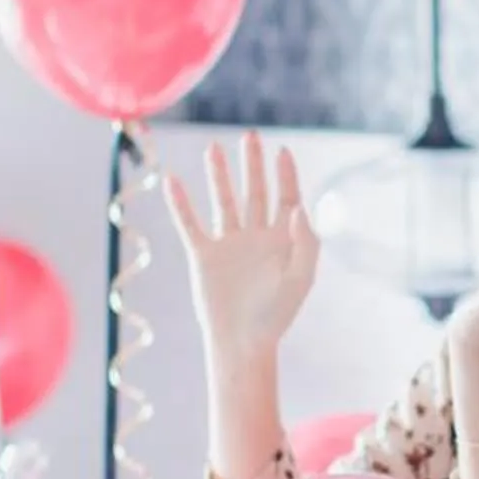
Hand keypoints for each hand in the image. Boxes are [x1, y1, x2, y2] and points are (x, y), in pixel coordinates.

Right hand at [169, 133, 318, 358]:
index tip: (282, 150)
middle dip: (253, 165)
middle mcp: (255, 237)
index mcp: (281, 241)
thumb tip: (299, 207)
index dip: (285, 174)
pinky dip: (181, 204)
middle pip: (254, 192)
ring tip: (214, 148)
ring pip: (223, 201)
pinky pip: (190, 224)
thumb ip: (306, 242)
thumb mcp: (300, 278)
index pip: (285, 198)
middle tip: (250, 137)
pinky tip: (173, 180)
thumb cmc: (276, 315)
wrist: (243, 342)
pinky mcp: (203, 255)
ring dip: (219, 176)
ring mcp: (228, 245)